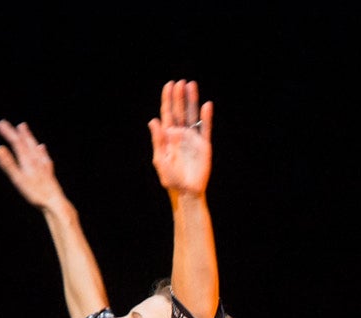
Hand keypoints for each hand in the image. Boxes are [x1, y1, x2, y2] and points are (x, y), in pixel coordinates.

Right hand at [0, 120, 68, 209]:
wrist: (55, 204)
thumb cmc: (36, 193)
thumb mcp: (18, 179)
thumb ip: (8, 164)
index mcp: (28, 161)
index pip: (17, 143)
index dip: (8, 133)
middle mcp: (37, 160)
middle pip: (25, 142)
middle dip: (14, 131)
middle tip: (6, 123)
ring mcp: (44, 165)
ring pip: (35, 146)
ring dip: (27, 136)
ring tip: (23, 127)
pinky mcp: (49, 172)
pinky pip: (44, 157)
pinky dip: (41, 150)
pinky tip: (42, 147)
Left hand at [149, 80, 212, 196]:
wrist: (186, 192)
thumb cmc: (170, 178)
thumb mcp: (160, 159)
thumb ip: (158, 140)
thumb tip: (154, 121)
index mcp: (168, 136)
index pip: (168, 113)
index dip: (168, 99)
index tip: (169, 85)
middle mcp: (181, 134)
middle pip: (180, 111)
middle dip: (179, 96)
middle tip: (181, 82)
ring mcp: (193, 139)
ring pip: (192, 116)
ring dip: (192, 101)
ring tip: (192, 86)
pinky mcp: (204, 146)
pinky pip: (205, 129)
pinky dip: (206, 117)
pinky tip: (206, 106)